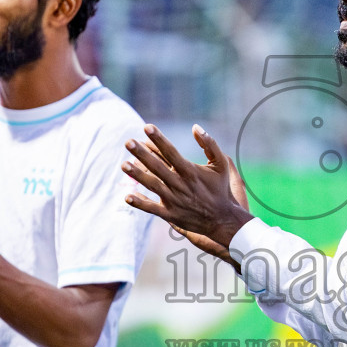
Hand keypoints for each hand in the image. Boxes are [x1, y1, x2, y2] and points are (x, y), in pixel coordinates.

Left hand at [123, 124, 253, 251]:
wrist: (222, 219)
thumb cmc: (220, 188)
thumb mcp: (221, 164)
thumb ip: (210, 144)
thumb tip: (196, 127)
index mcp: (191, 171)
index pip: (171, 152)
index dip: (159, 139)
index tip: (146, 127)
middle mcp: (180, 185)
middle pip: (158, 167)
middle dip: (142, 154)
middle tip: (128, 142)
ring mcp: (174, 200)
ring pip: (153, 185)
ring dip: (138, 175)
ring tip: (123, 164)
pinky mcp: (170, 214)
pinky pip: (152, 209)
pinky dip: (140, 203)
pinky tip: (127, 196)